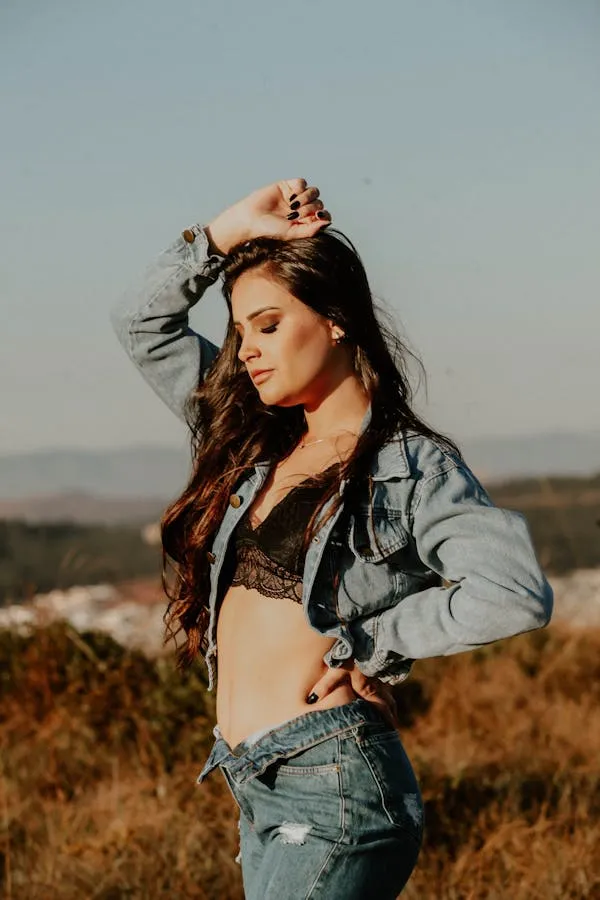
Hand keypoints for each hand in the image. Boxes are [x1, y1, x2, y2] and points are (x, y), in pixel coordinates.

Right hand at [205, 178, 330, 254]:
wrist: (251, 218)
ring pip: (313, 192)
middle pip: (319, 203)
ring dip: (306, 197)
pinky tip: (289, 197)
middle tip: (295, 214)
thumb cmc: (270, 230)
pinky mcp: (287, 186)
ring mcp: (295, 197)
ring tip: (293, 205)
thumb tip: (327, 222)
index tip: (317, 217)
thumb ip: (310, 230)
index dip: (324, 214)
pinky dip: (299, 188)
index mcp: (305, 221)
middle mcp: (302, 209)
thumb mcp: (292, 233)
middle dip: (309, 208)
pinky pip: (302, 182)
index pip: (324, 215)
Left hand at [306, 658, 399, 730]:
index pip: (380, 709)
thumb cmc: (351, 654)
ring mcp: (380, 675)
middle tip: (393, 728)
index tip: (392, 730)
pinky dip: (387, 692)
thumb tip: (311, 700)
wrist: (367, 635)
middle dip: (391, 716)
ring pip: (389, 693)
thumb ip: (325, 686)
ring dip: (391, 705)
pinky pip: (386, 684)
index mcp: (368, 689)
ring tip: (392, 714)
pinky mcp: (380, 667)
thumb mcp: (336, 669)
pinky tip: (385, 692)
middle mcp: (378, 684)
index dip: (387, 720)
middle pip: (388, 703)